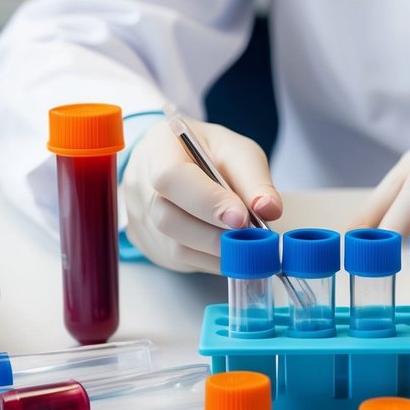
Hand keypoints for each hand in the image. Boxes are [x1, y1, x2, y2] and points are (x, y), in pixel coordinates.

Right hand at [123, 117, 281, 272]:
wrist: (183, 160)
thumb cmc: (209, 153)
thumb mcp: (237, 151)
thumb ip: (254, 179)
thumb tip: (269, 209)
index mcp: (159, 148)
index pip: (172, 177)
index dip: (207, 202)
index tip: (241, 217)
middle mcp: (140, 184)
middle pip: (168, 218)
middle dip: (216, 234)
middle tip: (251, 236)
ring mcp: (139, 216)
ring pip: (174, 246)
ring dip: (216, 251)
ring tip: (244, 242)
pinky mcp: (149, 242)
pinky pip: (179, 260)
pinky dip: (210, 259)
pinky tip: (228, 248)